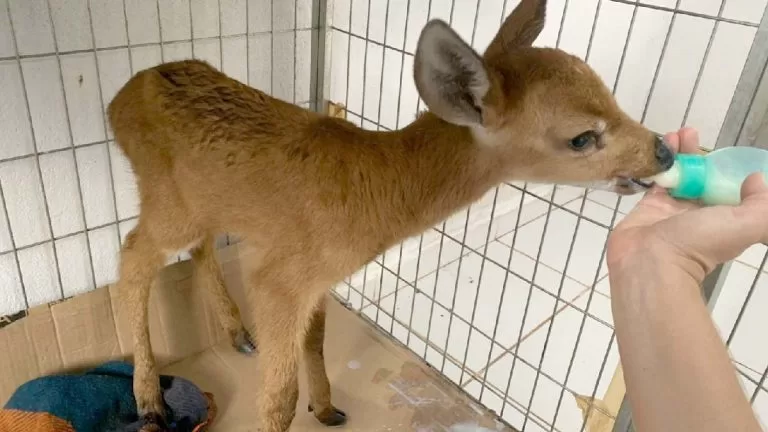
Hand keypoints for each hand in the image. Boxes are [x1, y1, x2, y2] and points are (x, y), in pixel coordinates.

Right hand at [607, 127, 767, 283]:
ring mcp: (671, 211)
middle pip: (701, 177)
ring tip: (674, 134)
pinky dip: (656, 163)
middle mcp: (699, 214)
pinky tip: (656, 147)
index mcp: (724, 219)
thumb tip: (756, 180)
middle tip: (691, 132)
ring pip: (677, 176)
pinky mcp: (647, 208)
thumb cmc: (699, 242)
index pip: (727, 188)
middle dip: (698, 154)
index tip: (720, 149)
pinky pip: (654, 181)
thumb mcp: (746, 224)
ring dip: (676, 153)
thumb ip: (761, 203)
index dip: (724, 167)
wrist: (650, 262)